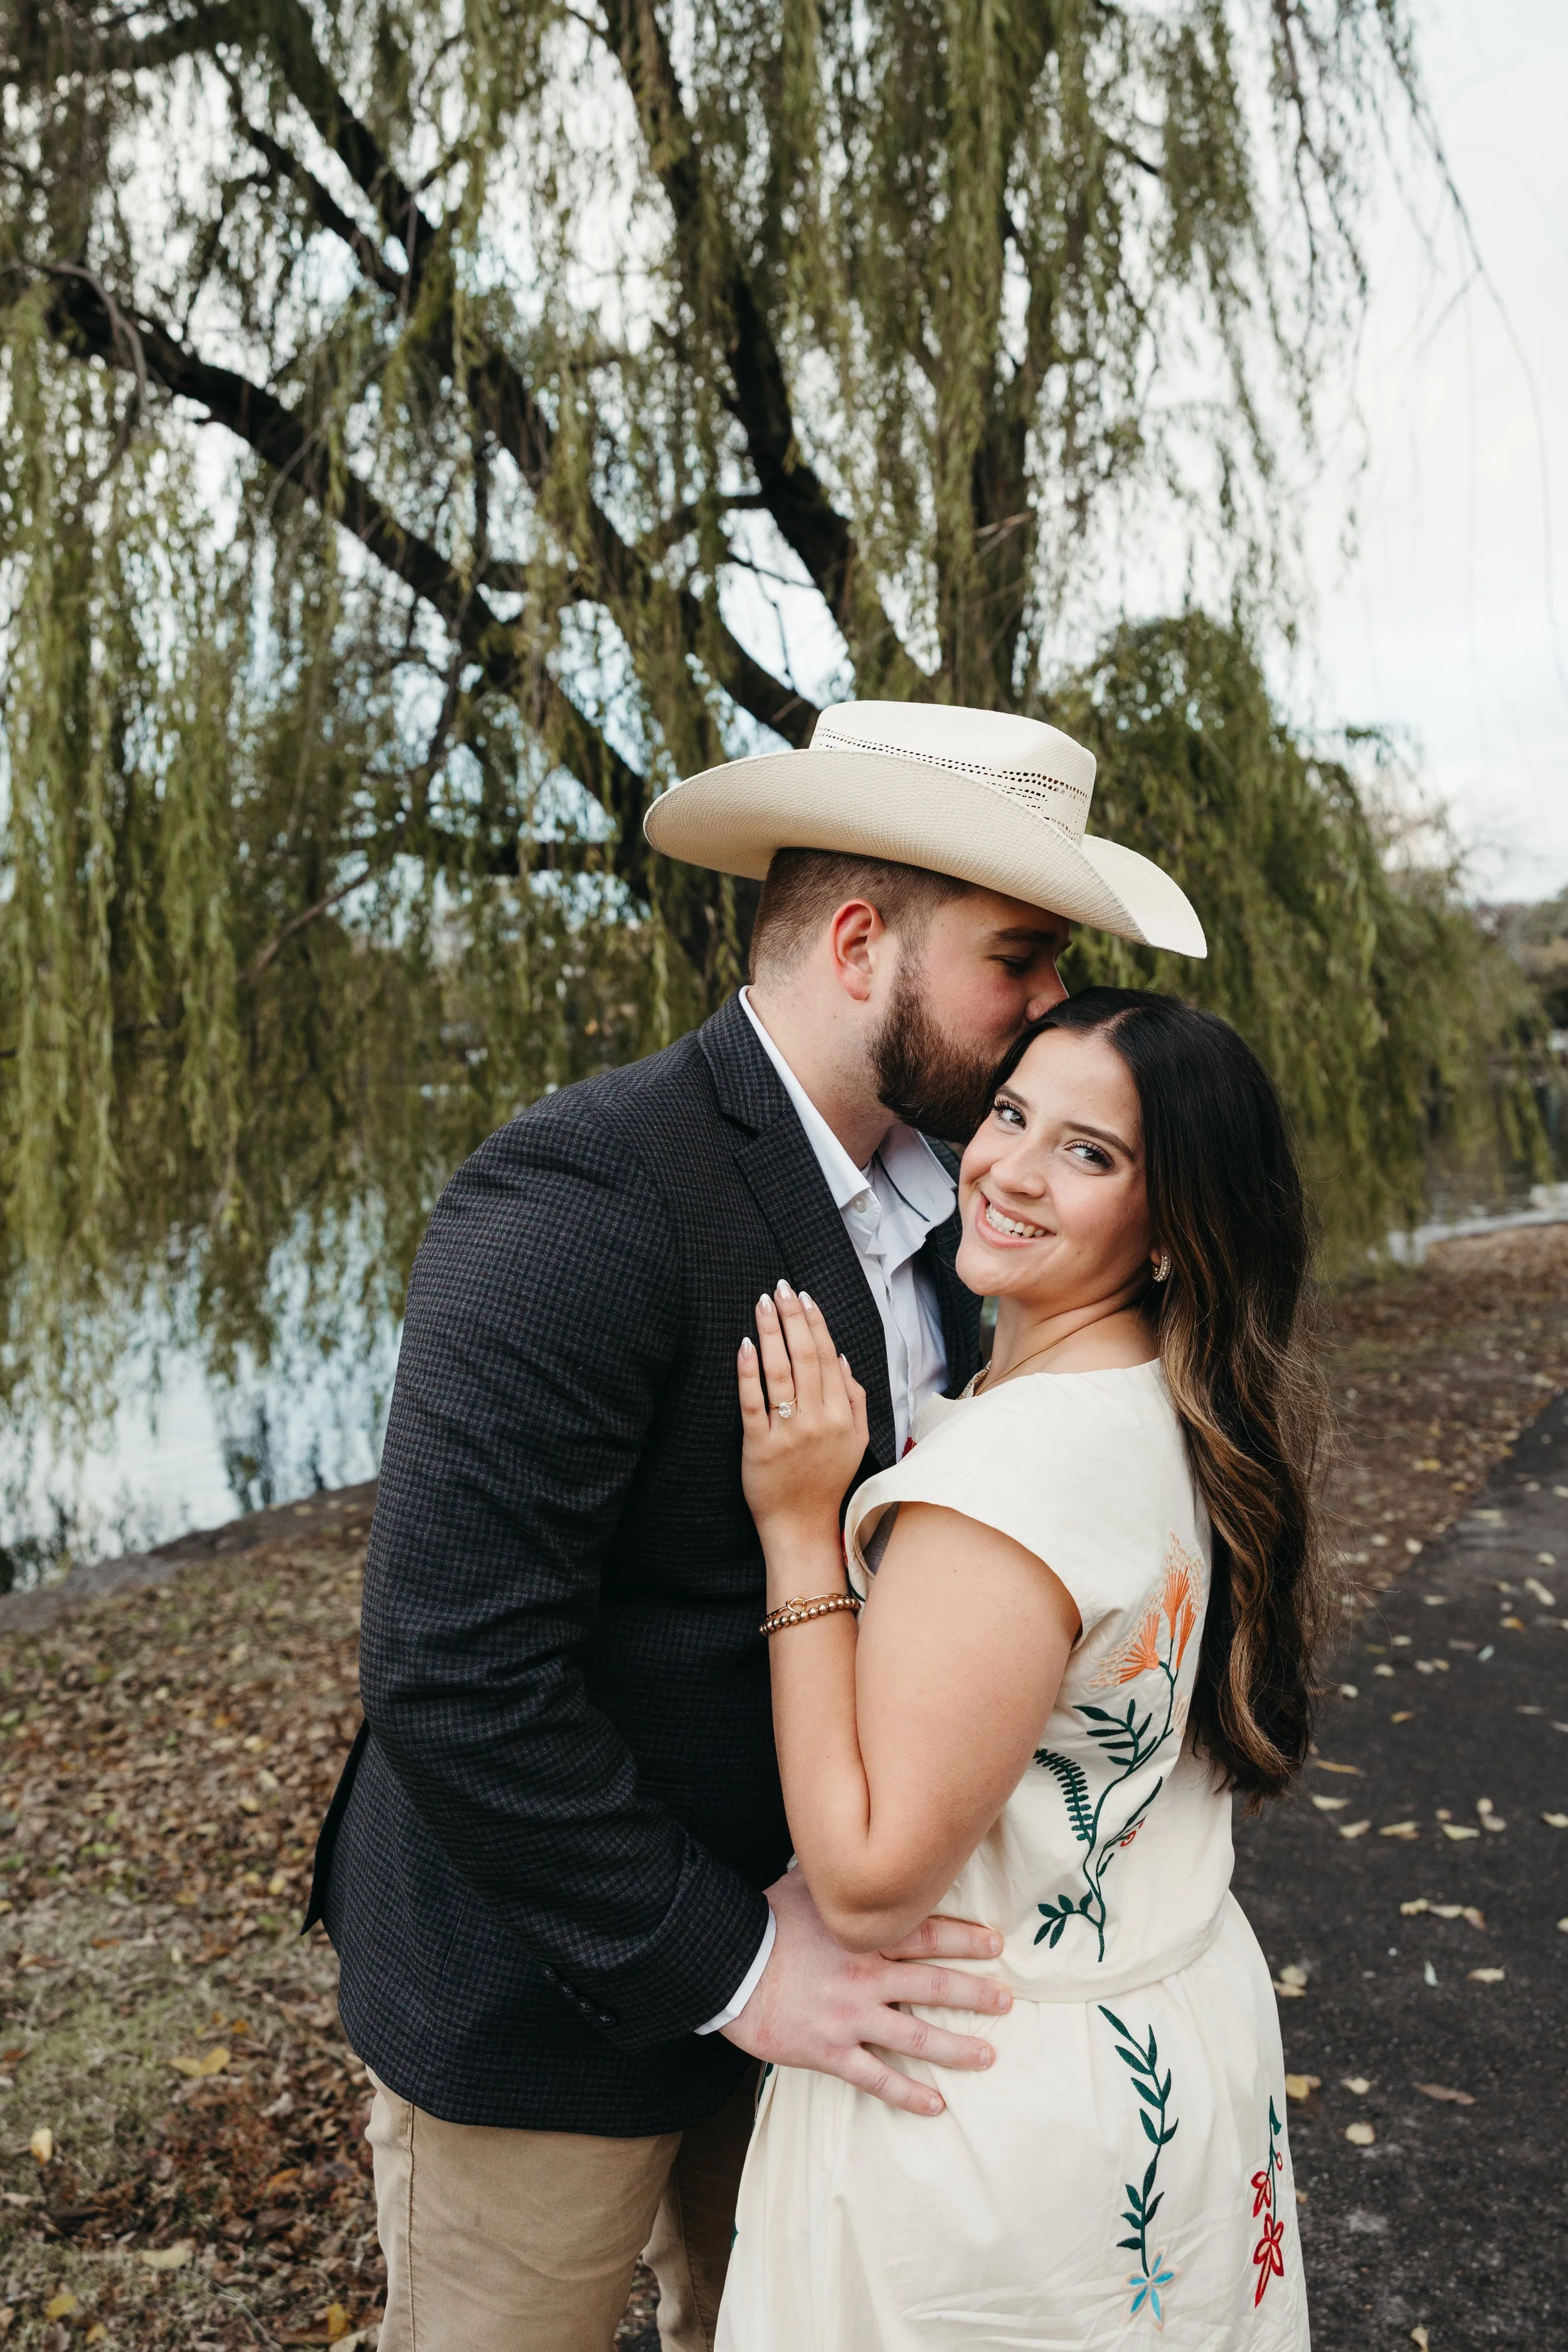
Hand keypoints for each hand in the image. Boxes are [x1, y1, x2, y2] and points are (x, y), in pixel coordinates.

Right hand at [720, 1867, 1009, 2116]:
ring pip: (916, 2037)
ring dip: (956, 2048)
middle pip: (934, 1986)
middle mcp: (866, 1977)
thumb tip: (851, 1849)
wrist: (727, 1966)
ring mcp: (850, 2017)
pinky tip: (935, 2105)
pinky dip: (908, 2094)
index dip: (966, 1940)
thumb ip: (837, 1876)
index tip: (995, 1944)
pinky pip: (877, 2078)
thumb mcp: (804, 1885)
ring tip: (987, 2056)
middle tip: (1006, 2001)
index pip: (929, 1934)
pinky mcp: (831, 2051)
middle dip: (975, 1994)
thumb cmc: (765, 1921)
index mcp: (864, 1937)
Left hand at [739, 1282, 869, 1543]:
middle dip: (792, 1317)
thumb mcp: (855, 1440)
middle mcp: (817, 1420)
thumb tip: (841, 1358)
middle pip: (805, 1357)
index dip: (815, 1323)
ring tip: (762, 1304)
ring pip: (779, 1372)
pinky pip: (752, 1402)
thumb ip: (854, 1398)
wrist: (802, 1525)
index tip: (803, 1297)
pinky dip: (748, 1372)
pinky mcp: (758, 1446)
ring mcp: (787, 1433)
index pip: (828, 1357)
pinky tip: (744, 1345)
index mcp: (841, 1415)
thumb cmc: (827, 1480)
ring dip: (770, 1333)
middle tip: (780, 1287)